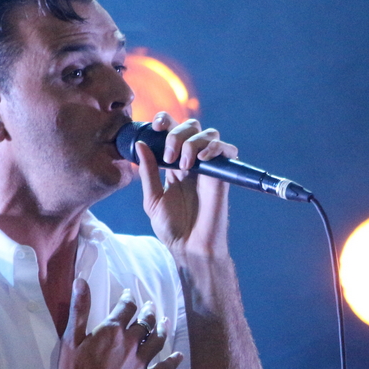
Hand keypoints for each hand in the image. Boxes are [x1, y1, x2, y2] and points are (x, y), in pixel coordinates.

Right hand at [57, 278, 181, 368]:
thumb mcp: (71, 339)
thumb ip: (79, 309)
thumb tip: (81, 281)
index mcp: (113, 330)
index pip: (126, 307)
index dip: (128, 299)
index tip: (129, 295)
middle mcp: (131, 342)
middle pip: (145, 322)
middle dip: (148, 312)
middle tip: (150, 306)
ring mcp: (141, 362)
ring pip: (157, 340)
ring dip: (162, 329)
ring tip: (164, 322)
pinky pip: (164, 368)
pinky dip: (173, 361)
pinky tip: (178, 356)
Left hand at [135, 113, 238, 256]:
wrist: (190, 247)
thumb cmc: (172, 228)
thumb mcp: (152, 198)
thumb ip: (147, 172)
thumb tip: (141, 145)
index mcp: (174, 164)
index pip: (173, 130)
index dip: (165, 121)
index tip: (155, 127)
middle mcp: (193, 161)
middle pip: (191, 126)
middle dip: (177, 133)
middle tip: (168, 154)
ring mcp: (209, 167)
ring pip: (209, 133)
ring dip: (192, 142)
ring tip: (184, 164)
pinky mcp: (223, 175)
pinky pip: (227, 149)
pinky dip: (215, 147)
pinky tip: (202, 159)